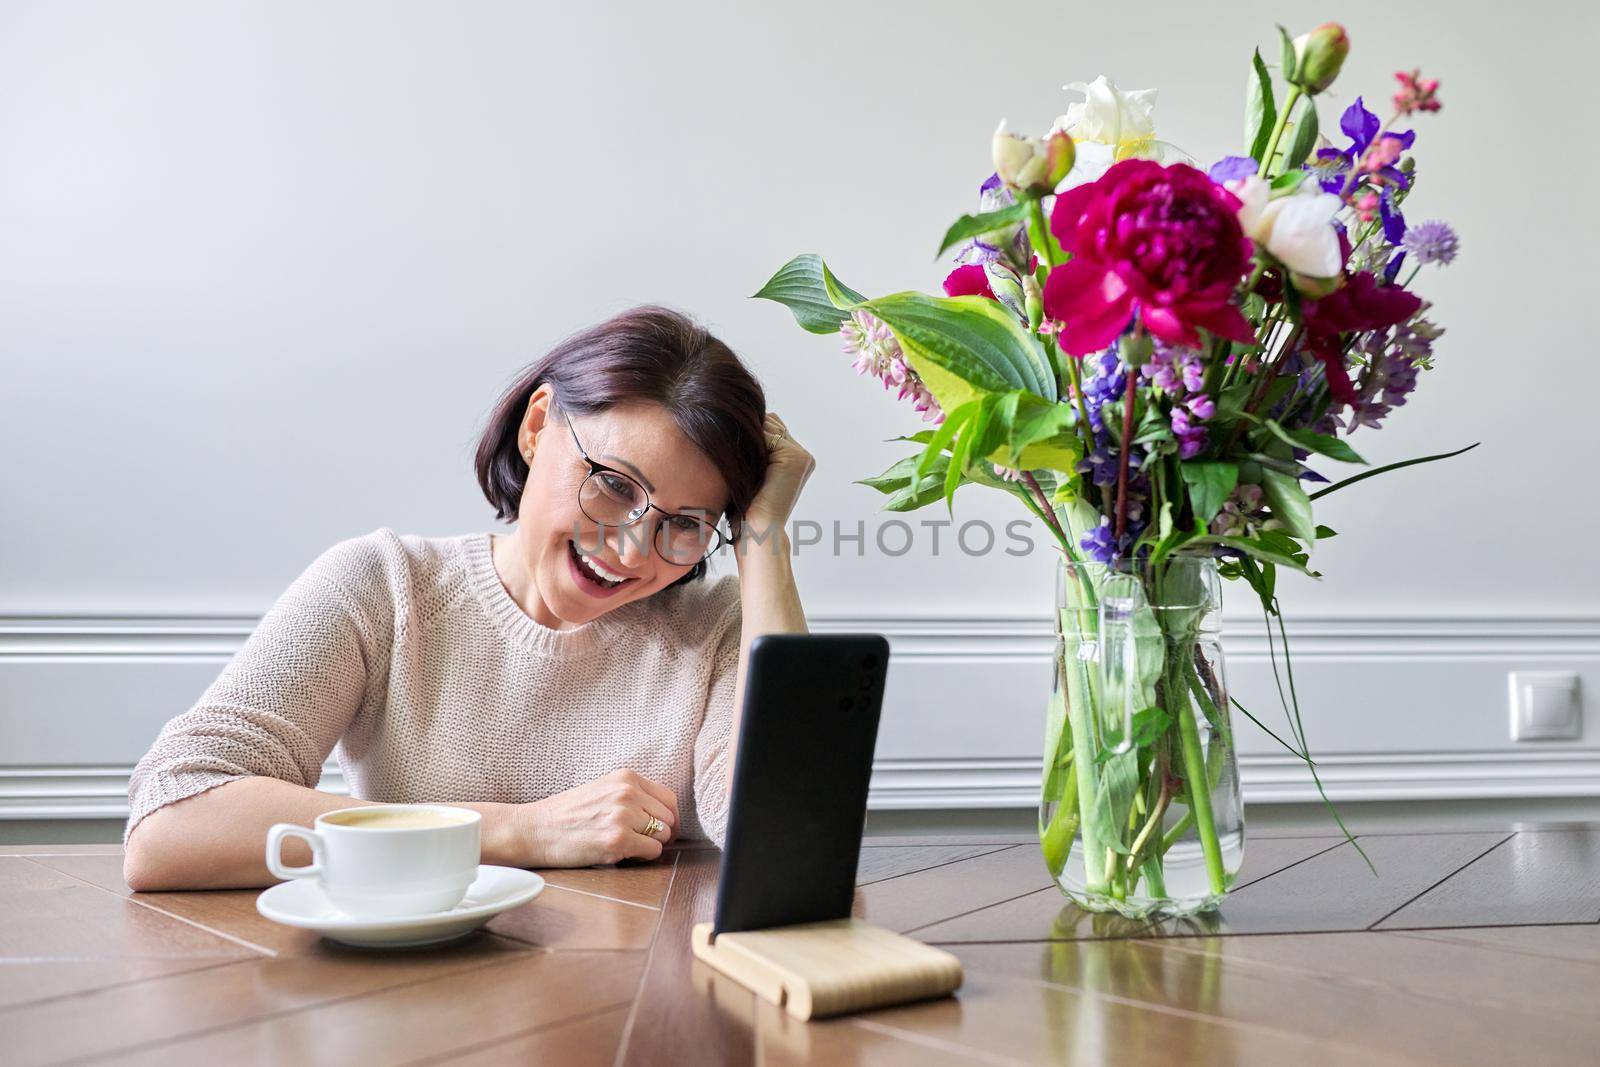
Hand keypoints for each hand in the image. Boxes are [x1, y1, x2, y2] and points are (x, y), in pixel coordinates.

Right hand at [518, 769, 679, 866]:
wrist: (536, 829)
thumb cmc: (567, 813)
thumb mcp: (603, 790)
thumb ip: (632, 795)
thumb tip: (664, 816)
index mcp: (626, 778)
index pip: (668, 798)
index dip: (669, 818)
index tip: (664, 829)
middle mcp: (627, 793)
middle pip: (668, 818)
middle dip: (662, 833)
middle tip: (645, 842)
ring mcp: (623, 816)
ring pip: (663, 835)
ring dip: (651, 845)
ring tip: (628, 846)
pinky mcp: (618, 840)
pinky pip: (652, 851)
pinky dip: (643, 857)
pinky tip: (623, 853)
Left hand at [739, 412, 814, 539]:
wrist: (758, 529)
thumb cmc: (749, 507)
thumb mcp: (754, 472)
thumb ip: (757, 448)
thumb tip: (742, 421)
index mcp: (798, 460)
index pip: (772, 428)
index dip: (753, 434)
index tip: (737, 451)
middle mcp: (803, 456)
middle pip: (771, 422)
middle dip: (753, 433)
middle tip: (741, 460)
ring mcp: (801, 455)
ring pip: (768, 426)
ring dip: (752, 439)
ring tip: (744, 465)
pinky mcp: (794, 457)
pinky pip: (767, 435)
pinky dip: (753, 445)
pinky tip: (748, 466)